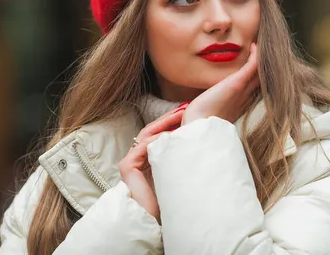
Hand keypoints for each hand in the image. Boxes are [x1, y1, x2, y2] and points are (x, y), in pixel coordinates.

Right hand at [118, 104, 186, 222]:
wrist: (156, 223)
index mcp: (148, 158)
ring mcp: (130, 161)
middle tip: (186, 107)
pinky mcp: (128, 166)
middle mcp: (137, 158)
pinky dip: (158, 139)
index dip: (174, 122)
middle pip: (153, 130)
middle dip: (170, 118)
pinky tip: (172, 135)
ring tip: (182, 115)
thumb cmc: (172, 201)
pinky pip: (144, 146)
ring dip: (166, 124)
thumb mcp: (179, 172)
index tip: (190, 112)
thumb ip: (182, 157)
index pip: (160, 134)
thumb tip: (201, 140)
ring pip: (148, 134)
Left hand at [182, 42, 259, 125]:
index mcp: (238, 106)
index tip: (255, 69)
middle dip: (264, 69)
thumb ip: (209, 107)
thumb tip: (199, 106)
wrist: (200, 126)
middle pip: (261, 81)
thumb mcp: (207, 112)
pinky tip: (254, 46)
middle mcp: (244, 98)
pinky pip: (253, 66)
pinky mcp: (238, 83)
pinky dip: (255, 55)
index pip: (252, 90)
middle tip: (265, 56)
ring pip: (261, 73)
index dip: (256, 79)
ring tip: (260, 48)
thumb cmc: (199, 121)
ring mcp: (243, 90)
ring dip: (261, 60)